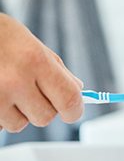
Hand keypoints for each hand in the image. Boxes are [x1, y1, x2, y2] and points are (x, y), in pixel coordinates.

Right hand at [0, 13, 83, 132]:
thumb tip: (77, 88)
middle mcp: (14, 80)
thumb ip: (57, 69)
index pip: (68, 99)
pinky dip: (2, 114)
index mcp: (35, 60)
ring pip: (20, 124)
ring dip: (20, 112)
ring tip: (9, 89)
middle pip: (45, 117)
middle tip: (34, 91)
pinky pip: (0, 124)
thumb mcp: (33, 44)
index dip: (75, 110)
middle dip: (44, 108)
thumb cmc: (0, 36)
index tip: (74, 111)